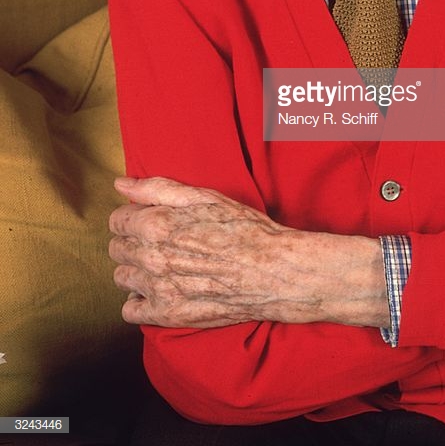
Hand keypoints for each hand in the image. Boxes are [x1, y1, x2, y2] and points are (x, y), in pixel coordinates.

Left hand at [109, 176, 386, 328]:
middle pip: (117, 249)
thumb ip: (158, 189)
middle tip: (158, 239)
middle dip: (132, 241)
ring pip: (122, 278)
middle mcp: (151, 258)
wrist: (272, 271)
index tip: (148, 218)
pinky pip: (131, 311)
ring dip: (135, 269)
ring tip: (160, 264)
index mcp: (156, 225)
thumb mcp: (205, 197)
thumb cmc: (243, 229)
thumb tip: (121, 183)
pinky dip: (139, 301)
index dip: (132, 216)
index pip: (117, 221)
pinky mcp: (168, 315)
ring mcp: (157, 289)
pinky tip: (159, 290)